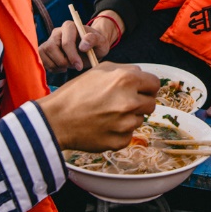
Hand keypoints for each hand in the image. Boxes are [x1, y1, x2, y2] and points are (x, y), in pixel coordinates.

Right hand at [34, 61, 158, 150]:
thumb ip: (125, 70)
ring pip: (139, 119)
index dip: (147, 86)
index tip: (141, 90)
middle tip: (122, 103)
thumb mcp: (99, 70)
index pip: (155, 83)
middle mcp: (130, 102)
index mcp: (127, 80)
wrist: (56, 120)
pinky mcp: (120, 141)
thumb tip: (141, 76)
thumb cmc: (75, 93)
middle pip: (151, 103)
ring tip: (107, 114)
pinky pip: (128, 135)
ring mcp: (126, 124)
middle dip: (140, 102)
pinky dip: (119, 131)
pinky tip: (104, 126)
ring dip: (129, 117)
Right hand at [38, 16, 117, 73]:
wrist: (91, 48)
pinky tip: (62, 67)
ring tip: (68, 66)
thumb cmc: (96, 44)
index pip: (66, 42)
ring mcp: (50, 40)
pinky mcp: (45, 50)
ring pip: (44, 53)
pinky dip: (51, 67)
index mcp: (70, 26)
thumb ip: (94, 40)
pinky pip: (42, 60)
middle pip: (51, 48)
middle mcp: (57, 32)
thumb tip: (82, 46)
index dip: (72, 56)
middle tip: (75, 66)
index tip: (79, 66)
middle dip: (63, 61)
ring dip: (56, 65)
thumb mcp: (101, 41)